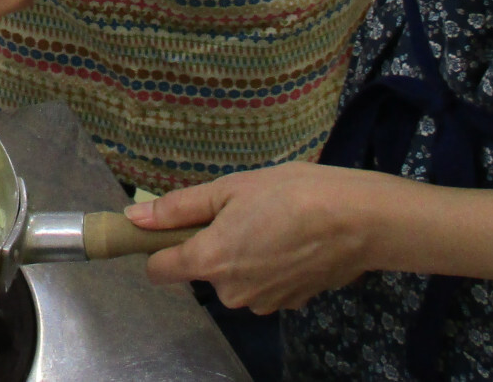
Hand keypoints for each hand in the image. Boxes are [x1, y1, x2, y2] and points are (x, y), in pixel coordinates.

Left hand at [131, 163, 386, 312]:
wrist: (358, 221)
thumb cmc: (291, 194)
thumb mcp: (229, 188)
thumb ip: (178, 207)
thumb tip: (134, 217)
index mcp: (210, 261)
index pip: (159, 271)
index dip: (160, 247)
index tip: (174, 227)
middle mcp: (231, 292)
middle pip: (202, 271)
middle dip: (213, 245)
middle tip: (241, 211)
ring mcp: (263, 303)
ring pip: (235, 279)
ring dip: (243, 256)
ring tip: (272, 223)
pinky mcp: (291, 305)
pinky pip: (264, 284)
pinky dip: (270, 266)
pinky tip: (292, 242)